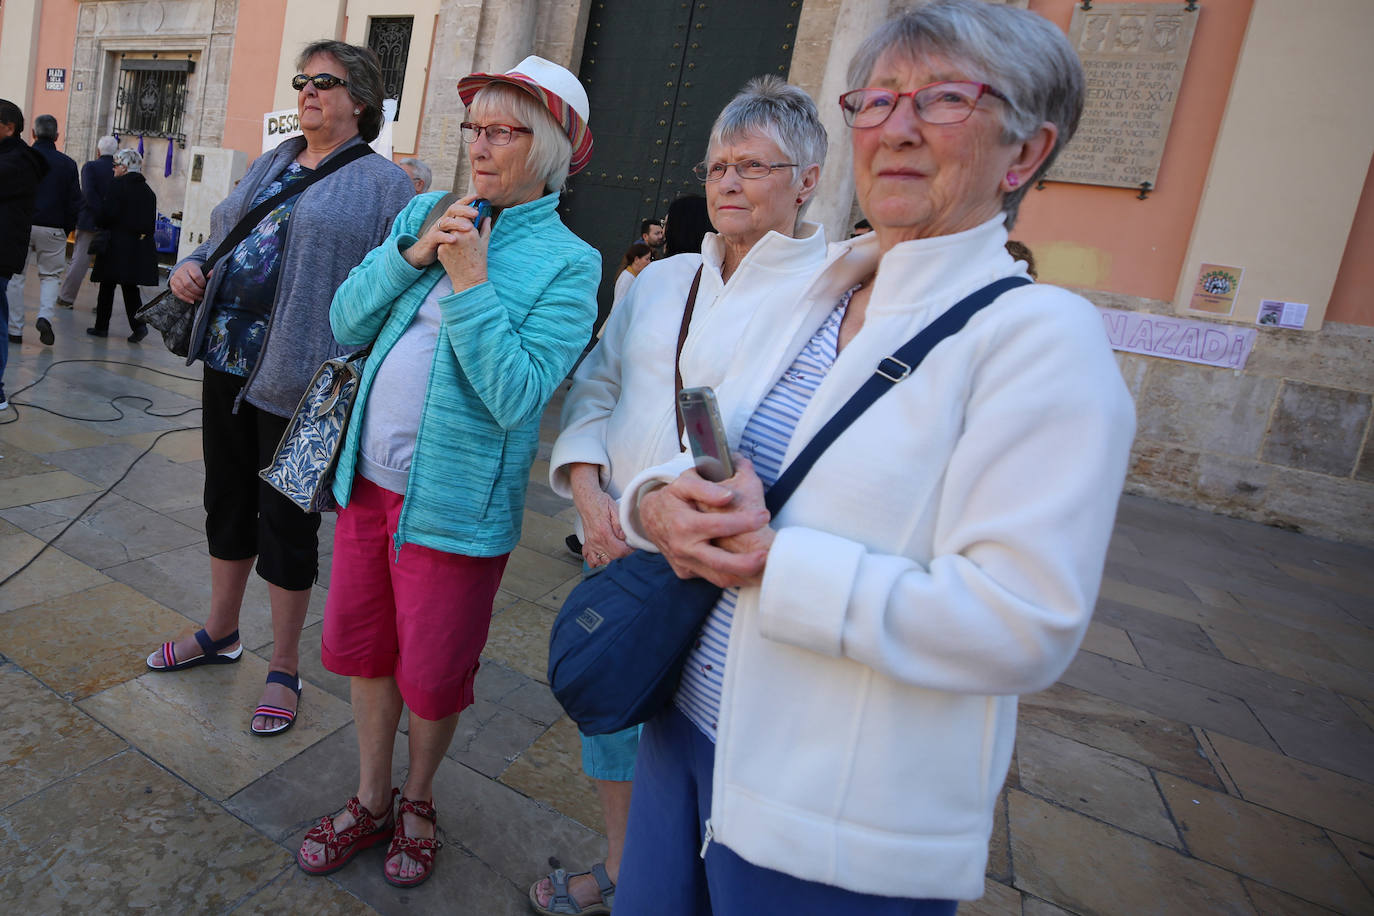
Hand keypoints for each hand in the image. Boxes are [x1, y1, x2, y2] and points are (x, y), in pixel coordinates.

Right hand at [170, 261, 206, 302]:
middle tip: (203, 294)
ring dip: (192, 296)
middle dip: (197, 291)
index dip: (202, 283)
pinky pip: (177, 293)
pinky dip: (185, 298)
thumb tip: (212, 274)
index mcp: (190, 266)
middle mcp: (181, 271)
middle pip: (188, 284)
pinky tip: (192, 300)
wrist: (185, 269)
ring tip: (199, 298)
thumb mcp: (203, 268)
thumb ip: (209, 272)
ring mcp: (175, 278)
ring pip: (182, 289)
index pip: (196, 276)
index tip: (205, 286)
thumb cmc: (196, 270)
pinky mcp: (172, 284)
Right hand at [402, 194, 479, 268]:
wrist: (423, 254)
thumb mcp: (458, 234)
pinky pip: (438, 236)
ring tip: (469, 228)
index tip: (477, 196)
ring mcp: (436, 229)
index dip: (467, 200)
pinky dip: (446, 237)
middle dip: (464, 210)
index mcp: (450, 219)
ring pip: (446, 222)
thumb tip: (486, 218)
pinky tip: (454, 239)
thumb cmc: (444, 244)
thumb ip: (471, 226)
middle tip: (476, 213)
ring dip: (458, 224)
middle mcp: (443, 221)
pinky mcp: (431, 240)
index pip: (458, 206)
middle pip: (452, 210)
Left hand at [436, 193, 490, 290]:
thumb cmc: (479, 262)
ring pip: (447, 230)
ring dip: (451, 232)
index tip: (468, 219)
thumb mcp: (484, 243)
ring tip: (460, 243)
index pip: (463, 214)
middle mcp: (457, 235)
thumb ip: (485, 227)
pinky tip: (455, 252)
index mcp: (469, 231)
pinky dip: (448, 243)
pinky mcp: (440, 249)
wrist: (469, 280)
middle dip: (457, 223)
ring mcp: (447, 242)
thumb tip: (486, 217)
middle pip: (453, 220)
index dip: (465, 215)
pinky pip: (443, 240)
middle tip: (463, 230)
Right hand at [579, 491, 631, 567]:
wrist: (586, 499)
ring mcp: (591, 543)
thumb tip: (626, 538)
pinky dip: (598, 561)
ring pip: (602, 561)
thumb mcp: (615, 509)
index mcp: (604, 532)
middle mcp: (596, 540)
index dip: (630, 553)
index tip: (634, 549)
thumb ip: (620, 525)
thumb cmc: (600, 502)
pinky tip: (605, 556)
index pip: (619, 551)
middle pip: (612, 558)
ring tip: (618, 552)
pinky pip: (590, 559)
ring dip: (612, 560)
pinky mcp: (588, 543)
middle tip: (629, 549)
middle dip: (623, 556)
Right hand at [639, 458, 771, 588]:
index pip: (718, 526)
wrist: (650, 517)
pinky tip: (747, 568)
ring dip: (743, 576)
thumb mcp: (684, 483)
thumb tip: (728, 496)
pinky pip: (712, 578)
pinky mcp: (686, 572)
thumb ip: (705, 488)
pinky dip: (732, 576)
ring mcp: (684, 563)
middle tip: (767, 555)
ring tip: (764, 566)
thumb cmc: (673, 497)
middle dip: (746, 563)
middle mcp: (683, 548)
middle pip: (719, 563)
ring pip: (718, 578)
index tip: (765, 516)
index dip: (744, 522)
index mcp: (683, 524)